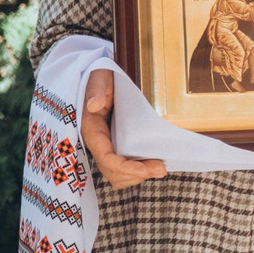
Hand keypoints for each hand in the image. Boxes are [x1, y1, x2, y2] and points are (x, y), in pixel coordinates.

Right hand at [81, 69, 166, 189]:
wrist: (104, 76)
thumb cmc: (102, 76)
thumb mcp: (99, 78)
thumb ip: (96, 89)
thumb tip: (94, 105)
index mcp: (92, 129)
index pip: (106, 158)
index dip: (125, 168)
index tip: (146, 169)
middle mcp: (98, 142)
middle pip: (113, 172)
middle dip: (136, 175)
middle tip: (161, 168)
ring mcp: (106, 146)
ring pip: (117, 174)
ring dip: (137, 176)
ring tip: (159, 168)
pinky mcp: (115, 146)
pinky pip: (122, 169)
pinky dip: (136, 172)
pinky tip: (151, 164)